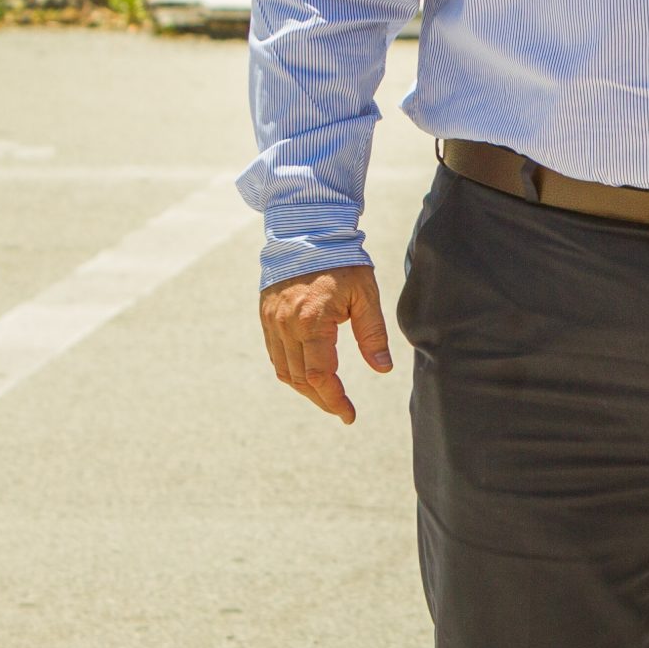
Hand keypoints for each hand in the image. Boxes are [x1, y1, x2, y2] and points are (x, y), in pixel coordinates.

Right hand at [259, 263, 392, 424]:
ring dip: (304, 388)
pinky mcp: (265, 316)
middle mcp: (286, 326)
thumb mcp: (366, 295)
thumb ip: (373, 334)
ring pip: (284, 370)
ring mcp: (271, 322)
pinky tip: (308, 375)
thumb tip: (382, 369)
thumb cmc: (343, 261)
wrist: (307, 232)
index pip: (321, 376)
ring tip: (327, 396)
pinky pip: (275, 354)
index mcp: (312, 322)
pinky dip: (290, 370)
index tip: (349, 415)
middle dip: (321, 399)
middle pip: (300, 379)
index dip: (334, 400)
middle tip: (341, 410)